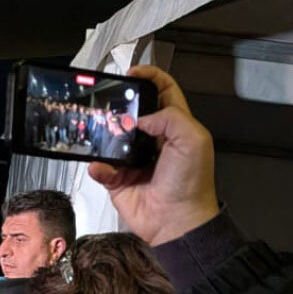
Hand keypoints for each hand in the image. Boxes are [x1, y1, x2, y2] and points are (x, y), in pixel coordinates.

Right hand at [87, 65, 220, 246]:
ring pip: (112, 138)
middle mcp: (153, 140)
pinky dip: (99, 167)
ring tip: (101, 135)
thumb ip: (170, 117)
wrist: (176, 220)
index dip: (149, 77)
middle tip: (109, 103)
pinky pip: (101, 167)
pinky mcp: (118, 179)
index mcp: (175, 126)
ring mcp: (134, 159)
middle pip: (132, 112)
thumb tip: (140, 118)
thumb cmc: (191, 182)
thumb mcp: (193, 139)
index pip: (163, 91)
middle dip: (119, 106)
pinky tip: (102, 167)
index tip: (132, 73)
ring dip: (104, 136)